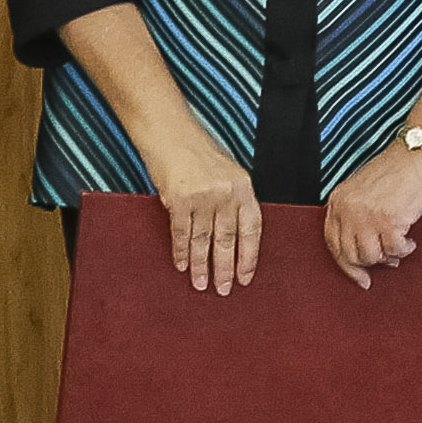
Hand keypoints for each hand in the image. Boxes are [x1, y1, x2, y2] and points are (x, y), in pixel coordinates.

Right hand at [148, 132, 259, 293]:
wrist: (170, 133)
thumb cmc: (198, 151)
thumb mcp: (228, 172)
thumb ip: (234, 200)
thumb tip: (234, 236)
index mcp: (243, 187)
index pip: (251, 230)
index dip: (248, 256)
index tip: (245, 277)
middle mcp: (225, 193)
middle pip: (227, 240)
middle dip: (224, 268)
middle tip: (223, 289)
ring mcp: (202, 197)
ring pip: (203, 241)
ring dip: (201, 266)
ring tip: (201, 284)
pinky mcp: (178, 200)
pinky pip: (181, 233)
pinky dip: (181, 252)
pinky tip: (182, 265)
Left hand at [325, 140, 421, 290]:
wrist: (418, 153)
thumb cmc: (396, 170)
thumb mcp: (363, 190)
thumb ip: (357, 216)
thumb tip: (365, 251)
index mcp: (338, 201)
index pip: (333, 244)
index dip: (347, 265)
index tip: (359, 276)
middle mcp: (348, 210)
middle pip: (351, 255)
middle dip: (370, 263)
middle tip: (387, 260)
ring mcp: (367, 216)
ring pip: (371, 257)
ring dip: (389, 256)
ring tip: (400, 245)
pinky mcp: (389, 221)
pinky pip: (394, 251)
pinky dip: (405, 249)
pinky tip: (410, 240)